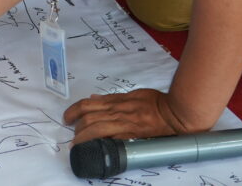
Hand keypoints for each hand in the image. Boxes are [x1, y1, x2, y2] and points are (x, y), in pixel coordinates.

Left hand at [63, 88, 191, 143]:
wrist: (174, 113)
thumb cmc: (156, 103)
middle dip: (75, 125)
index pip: (89, 104)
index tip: (67, 117)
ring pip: (95, 127)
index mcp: (117, 101)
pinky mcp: (131, 135)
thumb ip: (113, 98)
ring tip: (76, 142)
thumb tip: (95, 98)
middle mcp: (117, 111)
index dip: (74, 110)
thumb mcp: (133, 94)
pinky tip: (92, 146)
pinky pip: (110, 138)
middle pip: (88, 116)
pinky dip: (98, 142)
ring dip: (82, 136)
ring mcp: (123, 123)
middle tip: (71, 131)